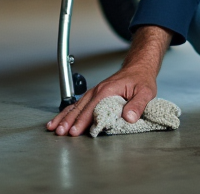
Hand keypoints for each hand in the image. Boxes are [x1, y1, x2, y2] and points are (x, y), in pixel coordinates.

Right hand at [46, 25, 171, 136]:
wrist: (138, 67)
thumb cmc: (141, 79)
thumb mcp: (145, 92)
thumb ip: (137, 105)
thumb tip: (129, 117)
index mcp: (108, 90)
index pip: (92, 108)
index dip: (83, 121)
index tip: (75, 131)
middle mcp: (98, 91)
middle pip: (80, 107)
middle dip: (69, 120)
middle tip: (60, 133)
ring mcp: (95, 92)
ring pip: (76, 106)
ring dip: (64, 117)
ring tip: (53, 128)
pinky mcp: (95, 95)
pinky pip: (79, 104)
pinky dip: (68, 112)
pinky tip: (61, 119)